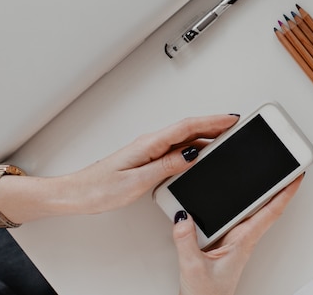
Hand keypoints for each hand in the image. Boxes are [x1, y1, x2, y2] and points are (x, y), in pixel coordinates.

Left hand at [0, 114, 239, 223]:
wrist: (75, 193)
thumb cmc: (99, 189)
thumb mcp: (136, 181)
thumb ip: (166, 166)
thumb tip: (191, 155)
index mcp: (149, 144)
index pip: (188, 127)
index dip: (212, 121)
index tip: (231, 119)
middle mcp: (151, 143)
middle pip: (189, 128)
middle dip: (215, 124)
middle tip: (236, 125)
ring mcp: (150, 149)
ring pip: (184, 138)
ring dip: (206, 136)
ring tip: (225, 139)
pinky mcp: (147, 158)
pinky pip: (176, 148)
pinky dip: (194, 147)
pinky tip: (201, 155)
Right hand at [172, 175, 303, 294]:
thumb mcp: (193, 267)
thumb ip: (186, 240)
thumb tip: (183, 216)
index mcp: (244, 241)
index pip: (271, 212)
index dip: (285, 193)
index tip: (297, 176)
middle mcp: (242, 238)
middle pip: (264, 207)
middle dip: (277, 186)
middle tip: (287, 166)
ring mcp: (234, 240)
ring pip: (248, 211)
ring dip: (257, 194)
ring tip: (267, 174)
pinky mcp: (223, 243)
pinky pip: (230, 219)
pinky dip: (234, 205)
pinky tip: (232, 196)